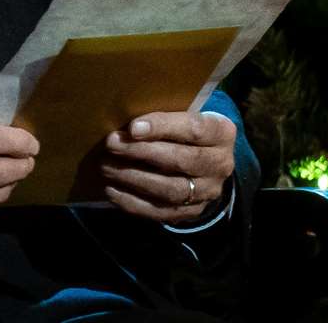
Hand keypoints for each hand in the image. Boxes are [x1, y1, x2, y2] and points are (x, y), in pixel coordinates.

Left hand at [98, 110, 235, 224]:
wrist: (206, 160)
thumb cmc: (185, 129)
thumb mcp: (184, 115)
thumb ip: (163, 115)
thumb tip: (124, 122)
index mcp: (221, 133)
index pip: (193, 129)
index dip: (162, 127)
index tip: (133, 128)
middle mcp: (220, 164)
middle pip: (180, 160)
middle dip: (141, 152)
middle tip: (111, 144)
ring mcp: (208, 192)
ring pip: (170, 189)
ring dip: (133, 178)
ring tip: (106, 167)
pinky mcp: (192, 212)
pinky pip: (161, 212)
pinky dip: (133, 202)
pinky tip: (111, 190)